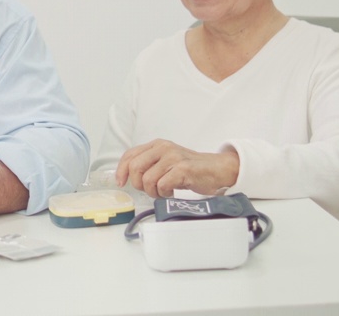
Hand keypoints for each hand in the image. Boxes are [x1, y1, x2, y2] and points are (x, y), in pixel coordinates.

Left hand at [115, 139, 238, 197]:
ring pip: (147, 179)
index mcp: (157, 145)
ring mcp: (173, 158)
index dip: (121, 170)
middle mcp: (163, 148)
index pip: (130, 155)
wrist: (217, 170)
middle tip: (150, 190)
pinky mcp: (183, 169)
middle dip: (138, 184)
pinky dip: (164, 193)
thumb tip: (128, 176)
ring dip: (153, 192)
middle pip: (135, 167)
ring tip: (163, 191)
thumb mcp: (167, 161)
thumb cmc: (190, 169)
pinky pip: (162, 185)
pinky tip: (172, 192)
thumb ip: (149, 164)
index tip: (121, 182)